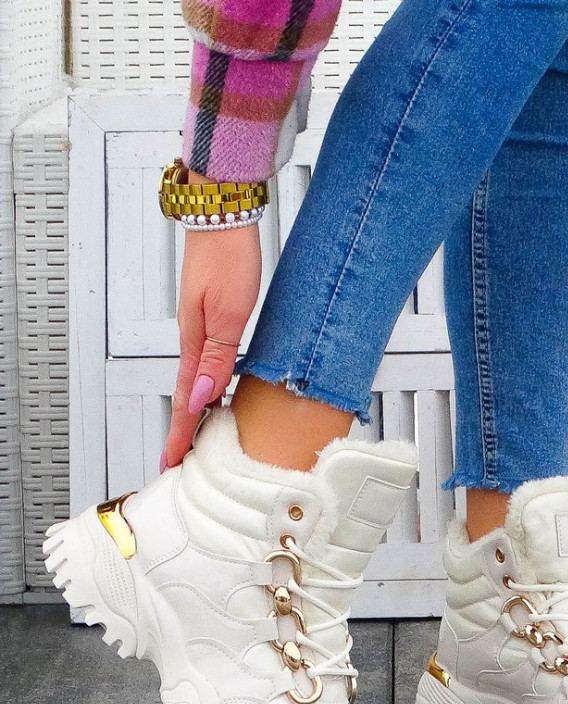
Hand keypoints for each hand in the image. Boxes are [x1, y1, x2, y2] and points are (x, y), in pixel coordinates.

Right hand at [162, 168, 262, 470]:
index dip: (181, 432)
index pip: (186, 398)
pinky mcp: (212, 314)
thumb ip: (217, 357)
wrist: (224, 214)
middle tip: (177, 458)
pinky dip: (206, 383)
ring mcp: (201, 324)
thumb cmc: (230, 256)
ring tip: (194, 435)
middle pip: (186, 392)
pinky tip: (213, 388)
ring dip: (194, 409)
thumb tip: (200, 399)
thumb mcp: (230, 312)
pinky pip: (207, 360)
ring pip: (196, 378)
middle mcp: (194, 335)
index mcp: (196, 340)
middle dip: (183, 428)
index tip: (173, 461)